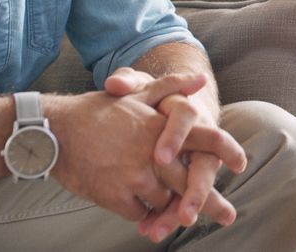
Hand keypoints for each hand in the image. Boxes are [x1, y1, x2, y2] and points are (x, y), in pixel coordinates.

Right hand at [47, 74, 244, 236]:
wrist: (54, 133)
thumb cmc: (96, 112)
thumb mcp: (135, 94)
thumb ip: (171, 87)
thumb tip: (202, 79)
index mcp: (160, 126)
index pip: (204, 137)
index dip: (226, 150)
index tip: (241, 164)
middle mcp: (152, 153)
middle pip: (191, 183)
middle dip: (210, 202)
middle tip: (227, 215)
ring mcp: (135, 178)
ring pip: (165, 201)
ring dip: (168, 206)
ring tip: (175, 213)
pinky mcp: (116, 198)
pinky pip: (140, 213)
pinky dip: (143, 212)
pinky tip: (142, 209)